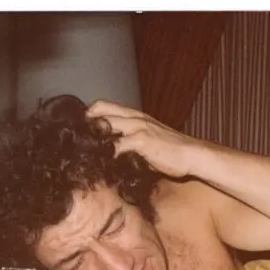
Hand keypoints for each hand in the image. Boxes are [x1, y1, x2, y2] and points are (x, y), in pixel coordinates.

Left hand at [86, 99, 200, 177]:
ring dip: (93, 137)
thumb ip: (132, 140)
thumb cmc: (172, 150)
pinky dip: (107, 153)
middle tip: (76, 140)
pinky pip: (117, 145)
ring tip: (84, 151)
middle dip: (85, 124)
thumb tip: (115, 150)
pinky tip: (102, 163)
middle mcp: (134, 117)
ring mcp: (138, 127)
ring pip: (105, 124)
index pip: (104, 106)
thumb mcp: (149, 139)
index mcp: (135, 115)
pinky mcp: (142, 141)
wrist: (192, 154)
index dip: (90, 116)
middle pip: (100, 110)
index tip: (81, 130)